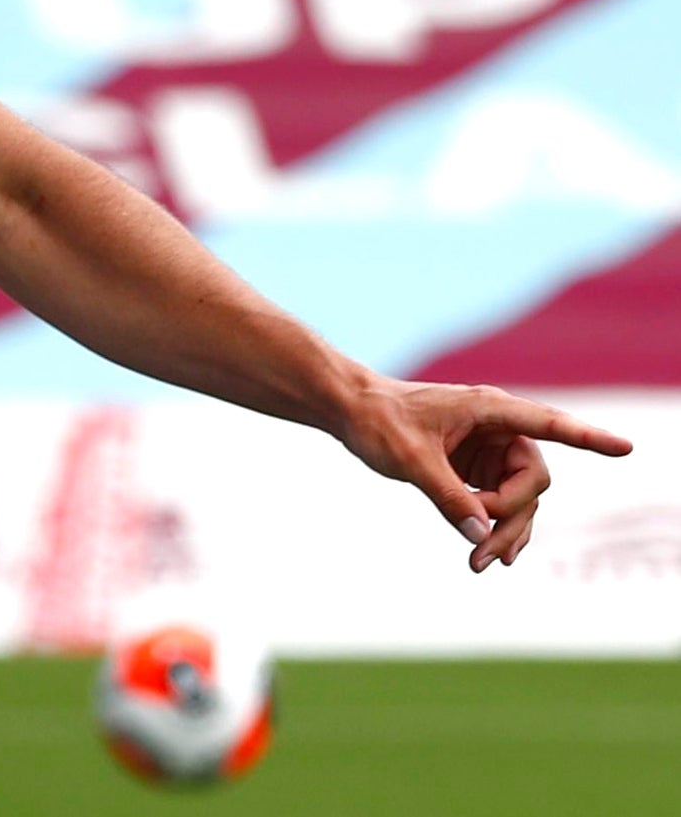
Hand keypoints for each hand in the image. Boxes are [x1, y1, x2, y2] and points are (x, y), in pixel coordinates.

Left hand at [337, 375, 631, 572]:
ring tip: (479, 565)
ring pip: (519, 497)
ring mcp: (488, 449)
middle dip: (514, 518)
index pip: (549, 424)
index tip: (625, 448)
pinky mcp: (475, 467)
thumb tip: (483, 535)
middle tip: (485, 554)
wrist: (350, 412)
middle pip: (533, 481)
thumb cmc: (378, 421)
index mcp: (489, 409)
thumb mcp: (411, 460)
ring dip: (505, 531)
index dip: (588, 439)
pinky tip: (492, 556)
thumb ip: (448, 496)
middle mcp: (497, 427)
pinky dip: (496, 528)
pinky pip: (500, 501)